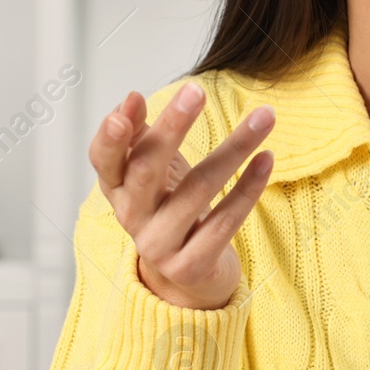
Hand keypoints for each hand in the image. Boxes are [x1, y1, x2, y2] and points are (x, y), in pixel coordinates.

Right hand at [89, 82, 275, 309]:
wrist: (188, 277)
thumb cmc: (171, 210)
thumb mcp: (152, 172)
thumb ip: (141, 136)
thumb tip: (132, 100)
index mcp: (117, 190)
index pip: (103, 159)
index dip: (114, 133)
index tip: (134, 98)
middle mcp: (131, 218)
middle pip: (146, 169)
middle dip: (172, 127)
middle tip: (196, 91)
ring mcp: (160, 245)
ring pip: (197, 190)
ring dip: (234, 148)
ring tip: (264, 117)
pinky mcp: (191, 266)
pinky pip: (224, 221)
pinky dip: (249, 188)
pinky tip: (266, 160)